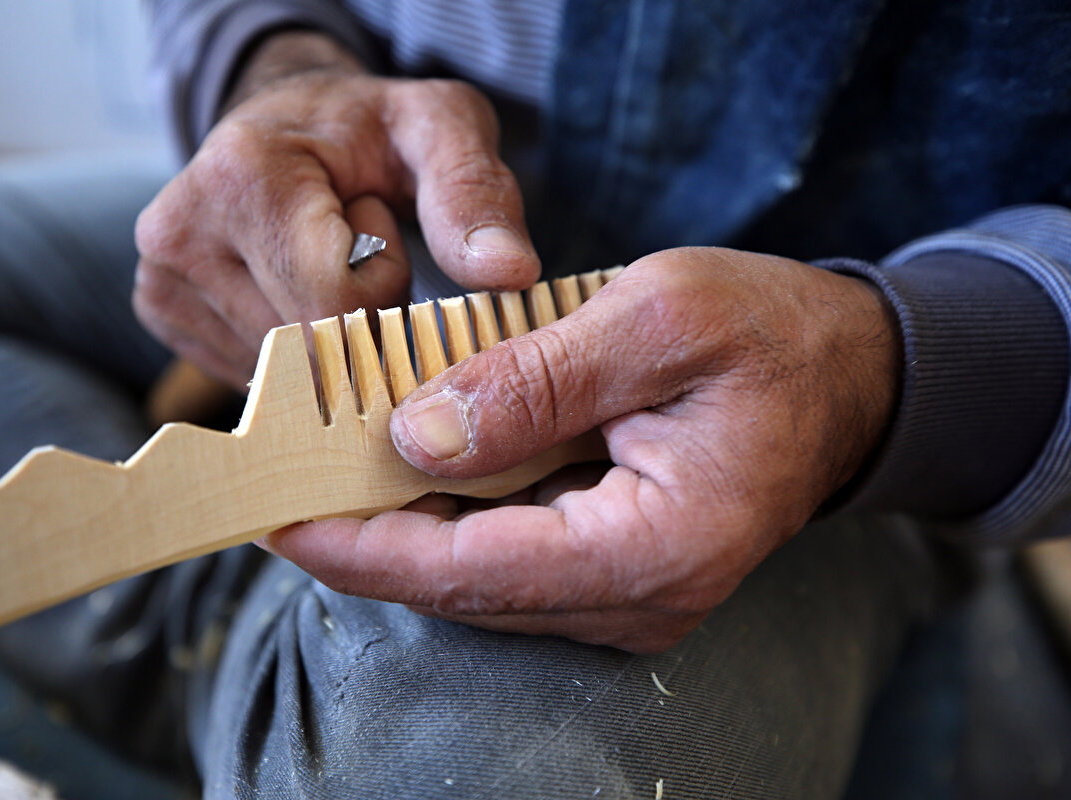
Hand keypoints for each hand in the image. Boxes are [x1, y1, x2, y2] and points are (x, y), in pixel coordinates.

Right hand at [133, 30, 539, 388]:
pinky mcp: (161, 313)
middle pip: (307, 347)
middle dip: (361, 322)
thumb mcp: (439, 129)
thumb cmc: (371, 129)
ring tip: (326, 265)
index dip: (387, 285)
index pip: (339, 302)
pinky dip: (293, 353)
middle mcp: (178, 232)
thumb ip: (475, 193)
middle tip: (364, 257)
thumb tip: (509, 274)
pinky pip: (252, 376)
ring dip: (328, 339)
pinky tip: (295, 292)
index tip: (384, 230)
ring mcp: (161, 279)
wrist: (291, 123)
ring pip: (280, 375)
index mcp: (242, 176)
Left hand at [262, 248, 900, 651]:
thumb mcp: (654, 318)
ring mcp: (630, 596)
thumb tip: (416, 436)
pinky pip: (509, 557)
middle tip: (283, 481)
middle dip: (366, 537)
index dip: (365, 549)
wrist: (849, 372)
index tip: (280, 518)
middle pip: (464, 587)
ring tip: (329, 467)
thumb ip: (534, 381)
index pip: (474, 571)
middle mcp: (642, 597)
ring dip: (402, 524)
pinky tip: (410, 467)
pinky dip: (451, 515)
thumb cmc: (768, 334)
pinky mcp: (617, 572)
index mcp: (657, 547)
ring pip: (479, 578)